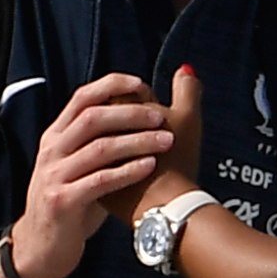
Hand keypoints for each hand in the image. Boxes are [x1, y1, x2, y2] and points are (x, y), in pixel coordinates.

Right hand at [7, 73, 170, 277]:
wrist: (39, 249)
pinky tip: (150, 166)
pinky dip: (128, 171)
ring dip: (137, 141)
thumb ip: (98, 144)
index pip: (82, 98)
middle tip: (161, 116)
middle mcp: (52, 151)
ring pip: (100, 148)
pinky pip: (100, 180)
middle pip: (93, 118)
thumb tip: (135, 119)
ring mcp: (55, 176)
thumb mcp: (76, 167)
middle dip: (130, 113)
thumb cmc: (68, 205)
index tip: (141, 84)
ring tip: (167, 141)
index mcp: (55, 137)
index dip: (112, 85)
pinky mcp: (63, 201)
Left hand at [106, 62, 207, 227]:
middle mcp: (93, 132)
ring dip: (118, 145)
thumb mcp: (187, 118)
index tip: (153, 113)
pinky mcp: (90, 181)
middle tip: (148, 134)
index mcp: (113, 109)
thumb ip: (186, 90)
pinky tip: (130, 172)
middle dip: (126, 121)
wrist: (164, 207)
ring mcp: (89, 158)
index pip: (120, 92)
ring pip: (98, 142)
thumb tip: (184, 70)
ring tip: (144, 155)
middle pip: (105, 115)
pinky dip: (111, 167)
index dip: (139, 98)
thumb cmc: (176, 162)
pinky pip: (95, 168)